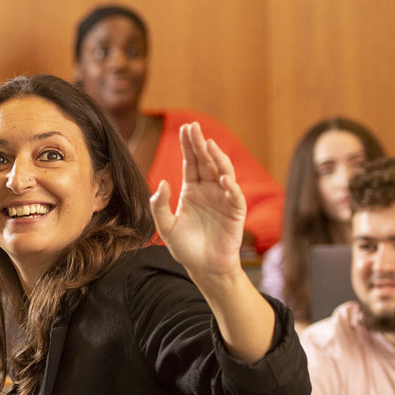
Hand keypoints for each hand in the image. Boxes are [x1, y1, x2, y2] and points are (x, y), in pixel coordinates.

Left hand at [150, 122, 246, 277]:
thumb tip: (161, 183)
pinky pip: (235, 196)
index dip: (188, 146)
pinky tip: (224, 178)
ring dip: (217, 158)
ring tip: (209, 145)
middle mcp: (208, 190)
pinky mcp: (235, 212)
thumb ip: (159, 206)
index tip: (185, 128)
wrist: (204, 267)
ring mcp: (223, 199)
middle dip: (200, 144)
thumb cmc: (186, 247)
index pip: (190, 162)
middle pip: (205, 162)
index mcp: (192, 190)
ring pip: (222, 172)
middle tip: (194, 127)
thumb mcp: (166, 227)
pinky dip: (231, 186)